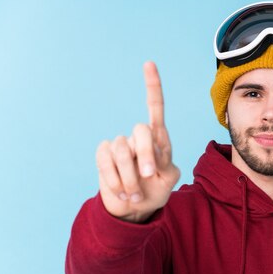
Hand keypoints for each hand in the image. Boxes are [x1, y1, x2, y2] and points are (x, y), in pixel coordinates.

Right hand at [96, 62, 180, 222]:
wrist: (134, 210)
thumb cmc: (155, 192)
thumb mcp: (169, 181)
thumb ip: (166, 166)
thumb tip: (152, 156)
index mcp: (159, 140)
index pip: (155, 109)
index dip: (152, 86)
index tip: (149, 64)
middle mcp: (138, 138)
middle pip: (140, 131)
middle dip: (145, 154)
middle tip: (148, 175)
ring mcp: (120, 146)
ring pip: (122, 151)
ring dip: (130, 176)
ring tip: (135, 193)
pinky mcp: (104, 155)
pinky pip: (106, 161)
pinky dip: (116, 180)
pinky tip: (122, 191)